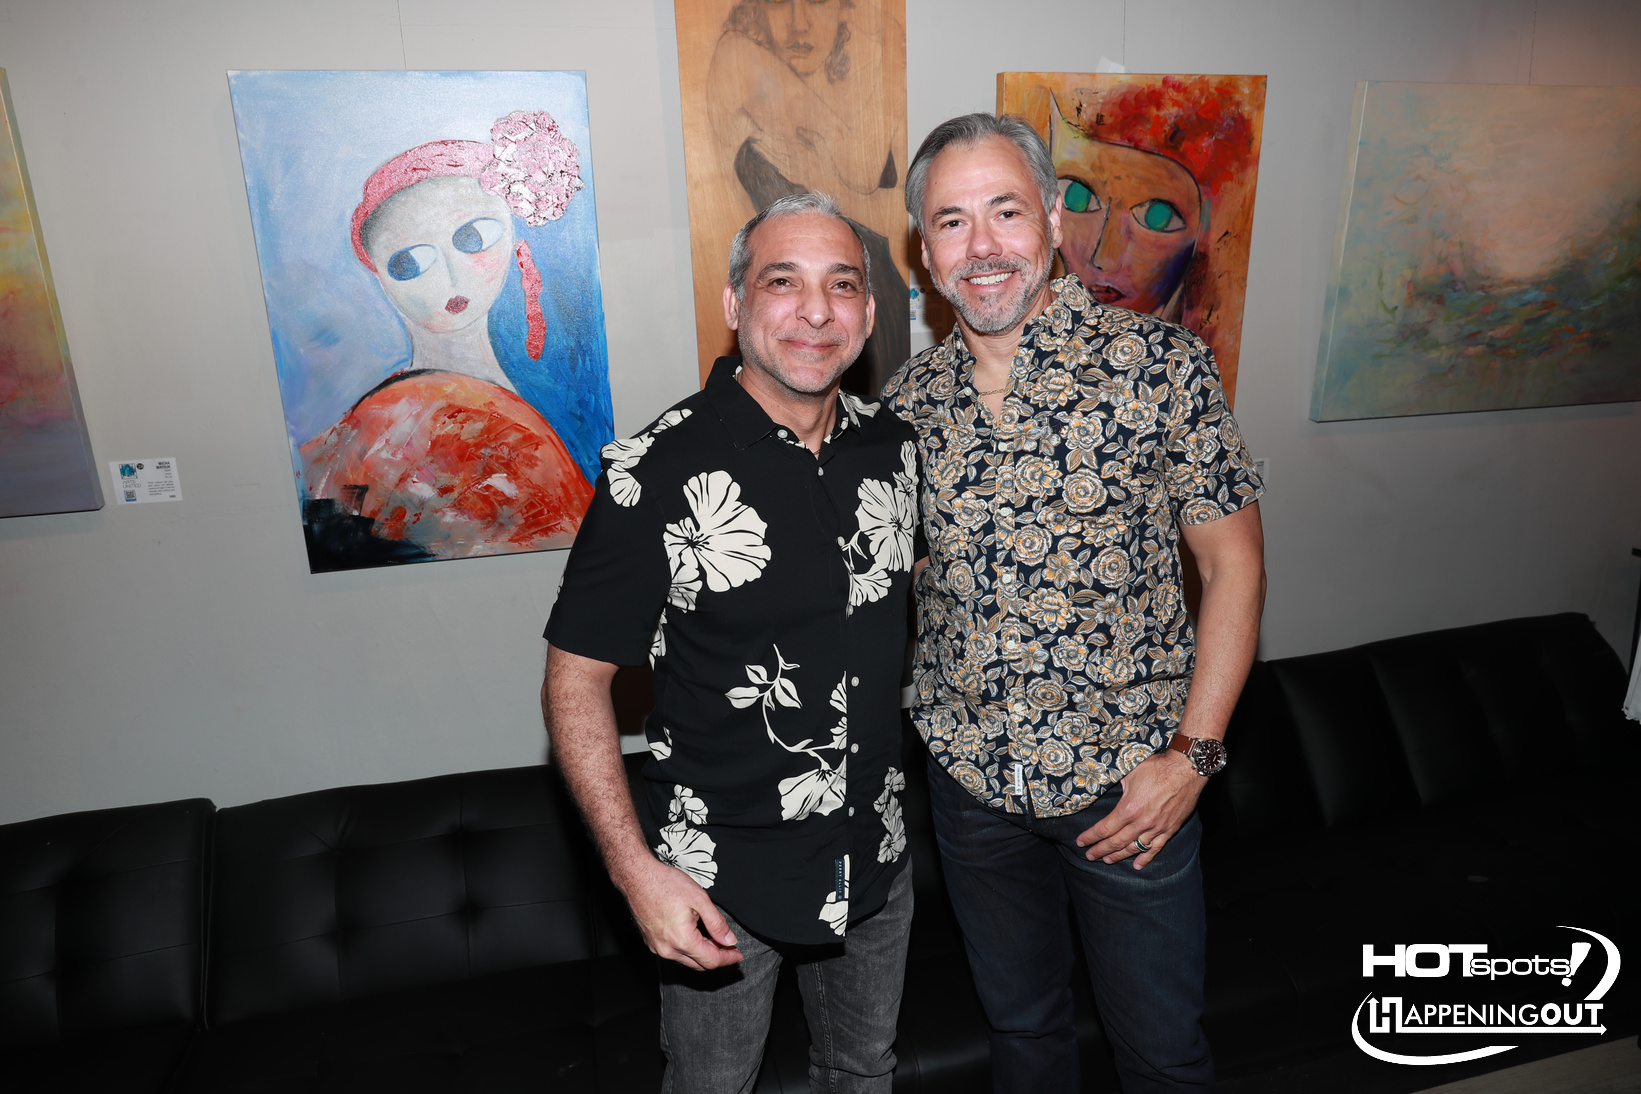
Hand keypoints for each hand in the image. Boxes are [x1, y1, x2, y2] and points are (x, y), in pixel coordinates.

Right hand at [618, 856, 743, 970]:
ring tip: (714, 939)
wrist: (637, 877)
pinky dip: (688, 949)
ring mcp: (657, 947)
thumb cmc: (665, 884)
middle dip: (717, 957)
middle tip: (729, 946)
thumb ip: (717, 923)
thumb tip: (729, 940)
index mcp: (682, 940)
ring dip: (702, 953)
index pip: (711, 961)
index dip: (728, 958)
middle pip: (700, 964)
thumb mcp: (700, 899)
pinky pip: (674, 953)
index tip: (738, 954)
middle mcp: (667, 949)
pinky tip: (695, 935)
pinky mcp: (651, 942)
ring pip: (687, 960)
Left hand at [1075, 750, 1205, 868]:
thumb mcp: (1129, 772)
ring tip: (1107, 860)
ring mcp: (1157, 828)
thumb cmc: (1157, 767)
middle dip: (1100, 850)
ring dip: (1119, 856)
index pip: (1104, 828)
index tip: (1080, 842)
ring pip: (1134, 847)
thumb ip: (1115, 783)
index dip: (1090, 837)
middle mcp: (1141, 822)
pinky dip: (1146, 858)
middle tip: (1089, 855)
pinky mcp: (1170, 829)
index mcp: (1129, 808)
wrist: (1186, 770)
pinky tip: (1138, 865)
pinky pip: (1156, 848)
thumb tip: (1101, 783)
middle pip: (1116, 842)